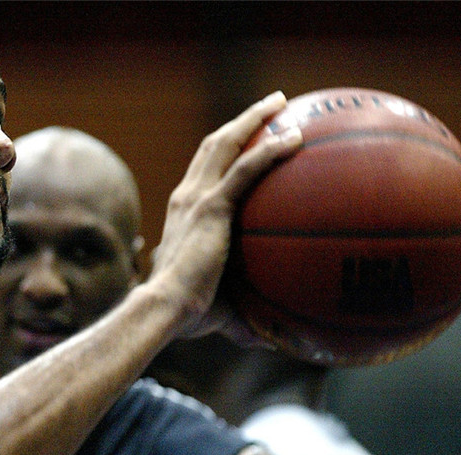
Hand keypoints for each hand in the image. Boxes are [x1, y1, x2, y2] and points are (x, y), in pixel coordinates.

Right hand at [148, 91, 302, 337]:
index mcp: (184, 213)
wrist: (165, 309)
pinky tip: (295, 139)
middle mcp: (186, 196)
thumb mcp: (223, 308)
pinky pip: (245, 169)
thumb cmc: (188, 315)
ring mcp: (197, 198)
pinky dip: (269, 150)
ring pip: (225, 144)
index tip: (249, 140)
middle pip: (214, 145)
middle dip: (242, 122)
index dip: (226, 150)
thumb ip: (248, 318)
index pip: (204, 170)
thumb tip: (276, 343)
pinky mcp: (211, 207)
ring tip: (280, 104)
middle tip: (272, 107)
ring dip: (253, 120)